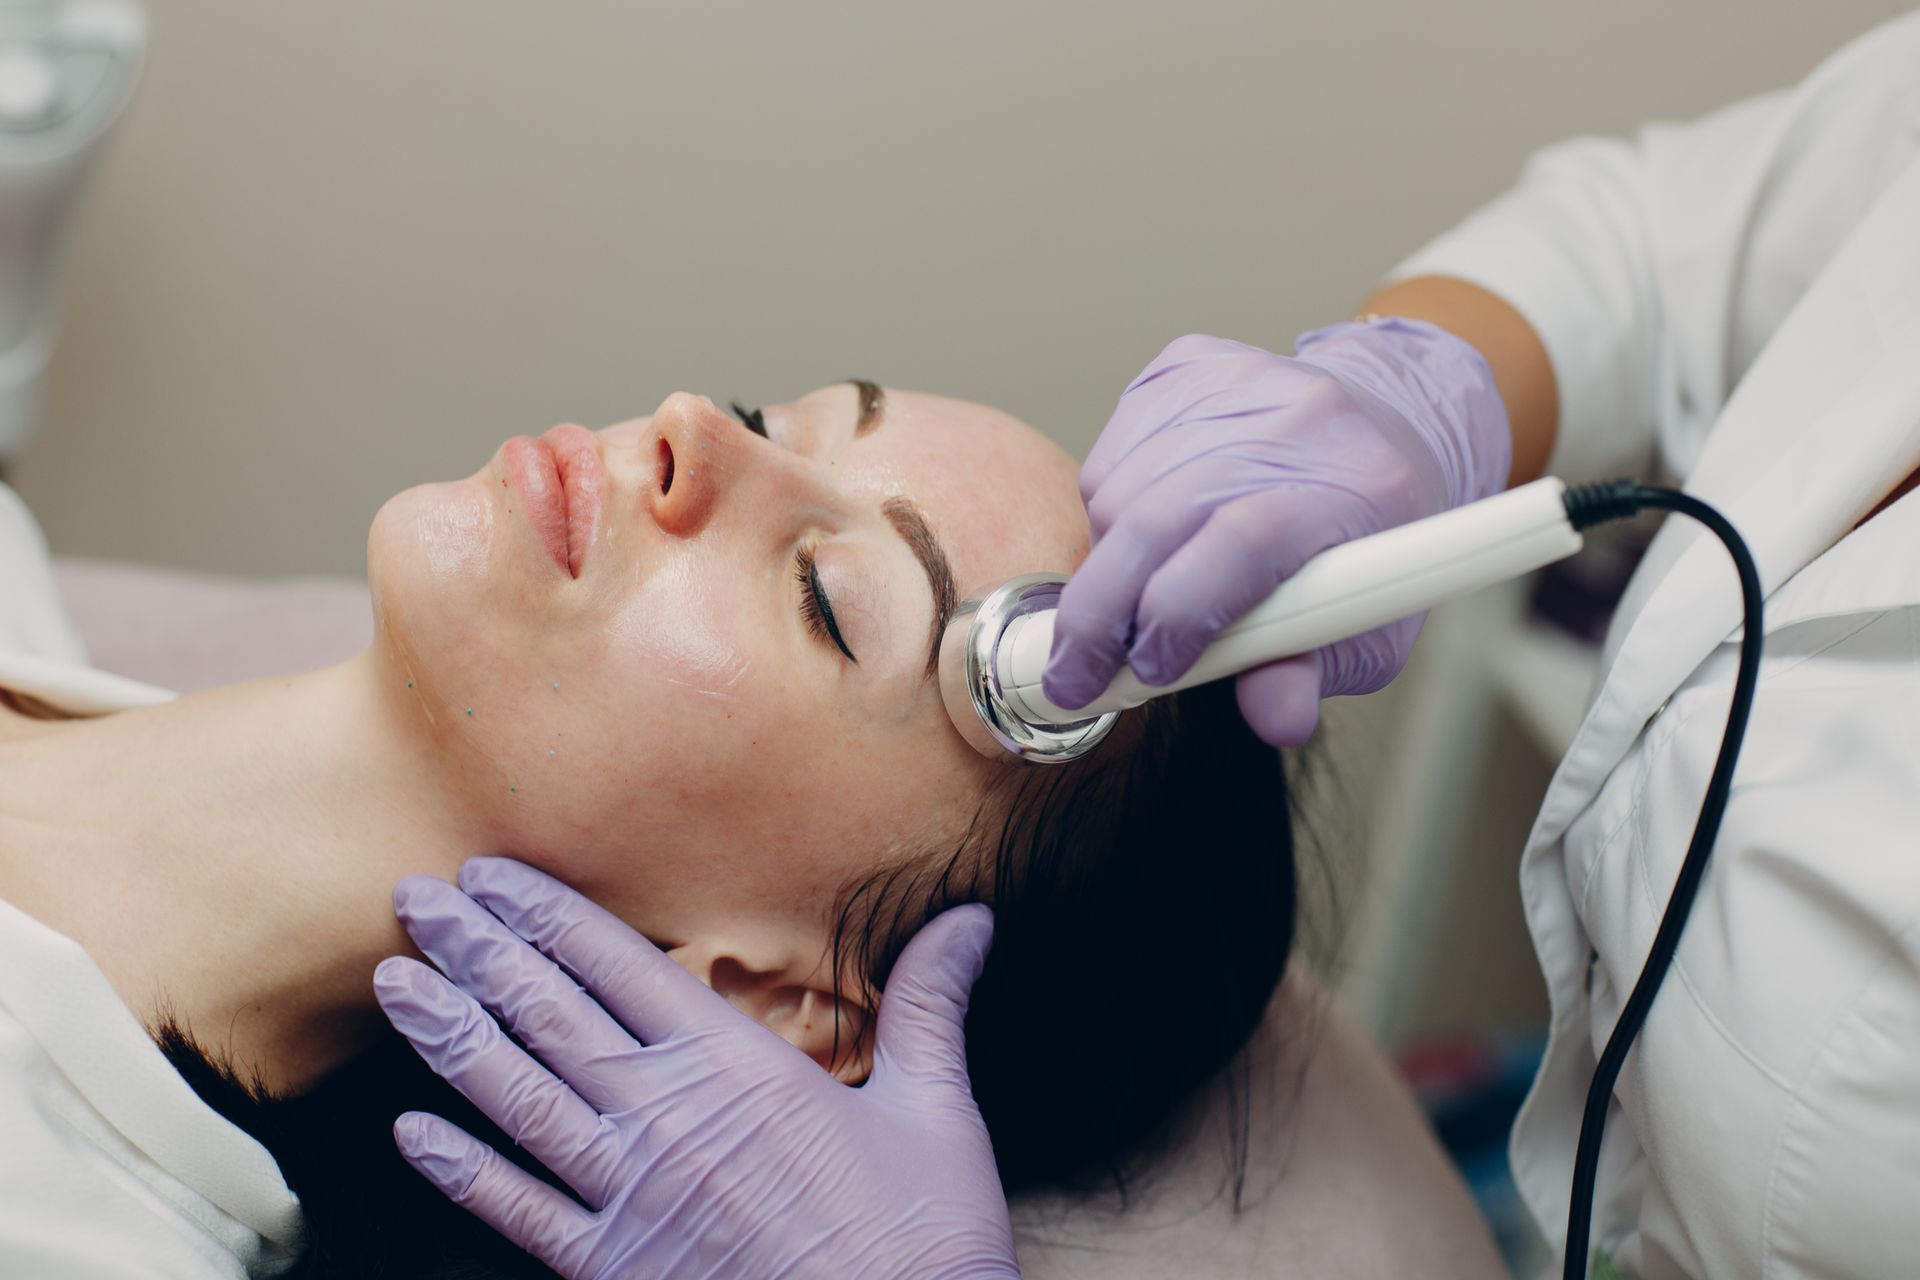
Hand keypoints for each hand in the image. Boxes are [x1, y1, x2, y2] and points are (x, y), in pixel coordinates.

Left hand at [373, 857, 1018, 1279]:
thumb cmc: (925, 1239)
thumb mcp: (940, 1110)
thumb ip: (930, 1006)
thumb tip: (971, 920)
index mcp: (739, 1068)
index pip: (623, 964)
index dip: (549, 914)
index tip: (492, 874)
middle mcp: (669, 1120)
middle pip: (550, 1016)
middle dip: (476, 952)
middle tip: (412, 901)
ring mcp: (631, 1197)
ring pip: (517, 1100)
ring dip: (449, 1038)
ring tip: (395, 985)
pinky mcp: (612, 1270)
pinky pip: (516, 1213)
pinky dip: (461, 1172)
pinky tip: (411, 1135)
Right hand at [1043, 320, 1510, 745]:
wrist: (1383, 425)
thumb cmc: (1372, 538)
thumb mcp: (1372, 630)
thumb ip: (1314, 673)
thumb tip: (1274, 717)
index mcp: (1357, 483)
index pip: (1245, 540)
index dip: (1180, 614)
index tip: (1149, 671)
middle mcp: (1295, 415)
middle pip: (1160, 515)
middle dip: (1100, 613)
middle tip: (1075, 675)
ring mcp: (1233, 378)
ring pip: (1117, 490)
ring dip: (1106, 565)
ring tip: (1134, 600)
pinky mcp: (1184, 364)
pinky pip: (1106, 454)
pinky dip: (1106, 513)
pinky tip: (1143, 536)